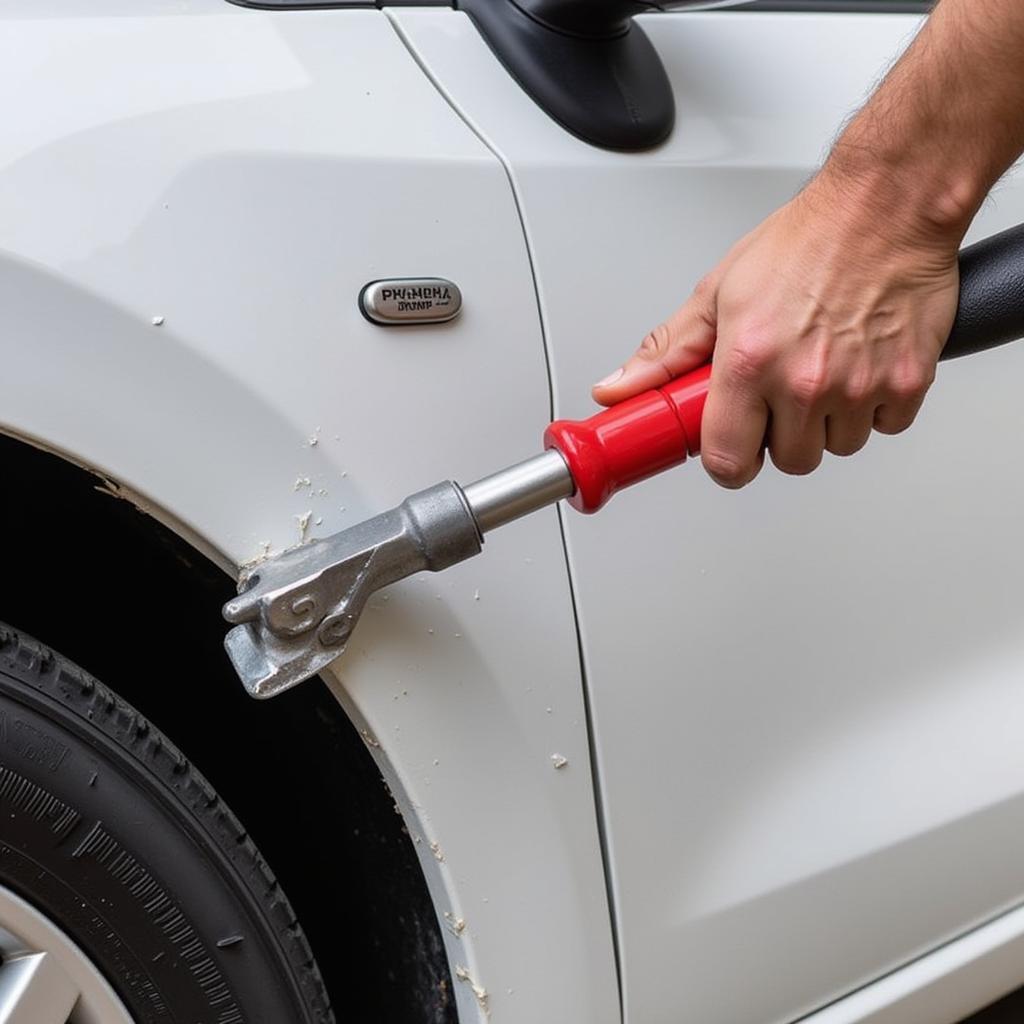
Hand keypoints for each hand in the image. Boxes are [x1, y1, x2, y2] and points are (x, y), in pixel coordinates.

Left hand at [592, 179, 960, 487]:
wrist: (886, 204)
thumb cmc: (805, 241)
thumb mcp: (717, 293)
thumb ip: (666, 353)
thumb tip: (617, 390)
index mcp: (749, 361)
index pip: (726, 460)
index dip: (726, 460)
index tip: (729, 445)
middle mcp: (804, 380)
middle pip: (788, 461)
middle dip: (780, 436)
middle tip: (780, 393)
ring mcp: (859, 385)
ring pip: (837, 448)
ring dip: (827, 422)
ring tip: (823, 368)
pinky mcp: (908, 382)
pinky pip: (885, 428)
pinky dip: (874, 407)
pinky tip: (860, 366)